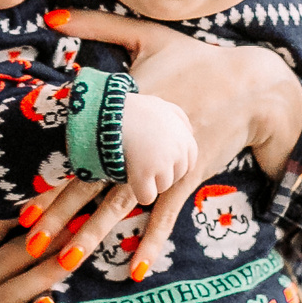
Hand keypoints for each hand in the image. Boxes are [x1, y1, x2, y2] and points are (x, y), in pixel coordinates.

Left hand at [45, 10, 301, 274]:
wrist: (250, 84)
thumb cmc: (193, 58)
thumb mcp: (145, 35)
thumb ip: (96, 24)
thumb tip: (51, 14)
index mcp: (121, 106)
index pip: (76, 145)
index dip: (48, 173)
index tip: (21, 197)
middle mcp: (138, 138)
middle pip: (89, 182)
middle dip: (58, 215)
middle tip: (29, 242)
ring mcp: (163, 161)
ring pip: (118, 204)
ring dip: (92, 236)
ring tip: (66, 262)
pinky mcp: (186, 176)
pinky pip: (164, 216)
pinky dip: (150, 243)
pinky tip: (136, 271)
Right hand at [116, 92, 196, 206]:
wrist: (111, 113)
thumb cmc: (134, 109)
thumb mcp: (161, 106)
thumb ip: (179, 118)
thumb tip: (190, 132)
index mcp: (184, 137)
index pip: (188, 162)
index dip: (173, 164)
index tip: (159, 161)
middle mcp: (177, 152)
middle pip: (176, 176)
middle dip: (162, 173)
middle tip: (143, 162)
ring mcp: (162, 164)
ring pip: (162, 187)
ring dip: (150, 181)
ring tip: (134, 165)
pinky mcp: (144, 174)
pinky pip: (147, 196)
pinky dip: (140, 192)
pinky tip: (132, 181)